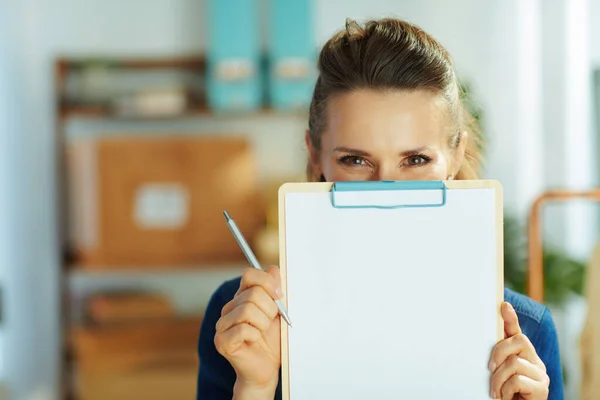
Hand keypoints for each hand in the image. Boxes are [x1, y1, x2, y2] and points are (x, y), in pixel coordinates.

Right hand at [214, 266, 282, 398]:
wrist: (266, 368)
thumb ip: (275, 291)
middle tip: (270, 322)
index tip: (279, 295)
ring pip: (247, 310)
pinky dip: (255, 335)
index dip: (267, 282)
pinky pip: (243, 329)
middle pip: (252, 294)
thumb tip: (274, 269)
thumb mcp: (278, 312)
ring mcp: (222, 324)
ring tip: (262, 332)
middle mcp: (229, 308)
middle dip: (269, 309)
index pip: (249, 275)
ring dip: (263, 323)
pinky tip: (254, 341)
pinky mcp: (221, 341)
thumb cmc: (272, 340)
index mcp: (242, 297)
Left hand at [489, 302, 549, 399]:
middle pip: (519, 341)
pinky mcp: (542, 388)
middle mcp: (535, 361)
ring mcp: (540, 374)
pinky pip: (517, 380)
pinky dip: (506, 389)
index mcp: (523, 355)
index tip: (503, 305)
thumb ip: (496, 356)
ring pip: (514, 362)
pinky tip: (505, 397)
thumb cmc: (505, 393)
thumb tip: (482, 337)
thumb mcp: (499, 372)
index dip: (511, 319)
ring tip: (495, 392)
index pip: (518, 333)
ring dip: (498, 379)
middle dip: (499, 352)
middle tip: (490, 368)